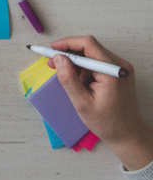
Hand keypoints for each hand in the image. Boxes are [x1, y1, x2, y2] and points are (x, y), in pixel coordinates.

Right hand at [49, 36, 152, 170]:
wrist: (128, 136)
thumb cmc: (106, 123)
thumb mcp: (82, 103)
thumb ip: (69, 78)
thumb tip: (57, 57)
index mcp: (112, 72)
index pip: (88, 44)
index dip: (67, 43)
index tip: (50, 50)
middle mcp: (119, 65)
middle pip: (89, 47)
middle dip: (69, 53)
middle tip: (52, 63)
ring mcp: (121, 68)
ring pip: (92, 54)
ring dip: (76, 62)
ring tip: (64, 75)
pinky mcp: (119, 72)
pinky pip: (97, 61)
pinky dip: (84, 67)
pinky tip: (78, 79)